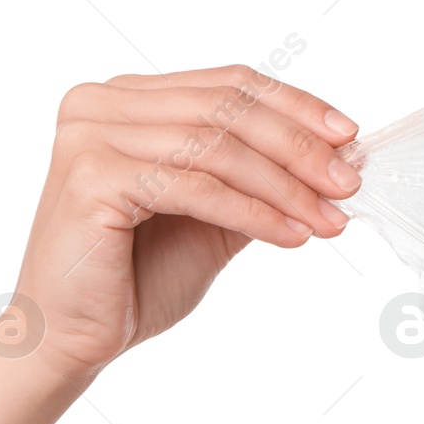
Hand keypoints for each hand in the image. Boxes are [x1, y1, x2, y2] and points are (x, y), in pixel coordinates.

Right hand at [5, 65, 360, 378]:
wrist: (72, 339)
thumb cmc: (138, 275)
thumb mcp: (216, 214)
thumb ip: (262, 176)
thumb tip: (339, 155)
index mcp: (129, 97)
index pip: (230, 83)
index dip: (296, 106)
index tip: (350, 136)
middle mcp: (103, 102)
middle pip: (228, 108)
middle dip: (300, 147)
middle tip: (349, 183)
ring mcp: (90, 135)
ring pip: (217, 147)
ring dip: (285, 186)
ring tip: (329, 219)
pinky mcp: (90, 177)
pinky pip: (196, 187)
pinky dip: (253, 213)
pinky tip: (291, 235)